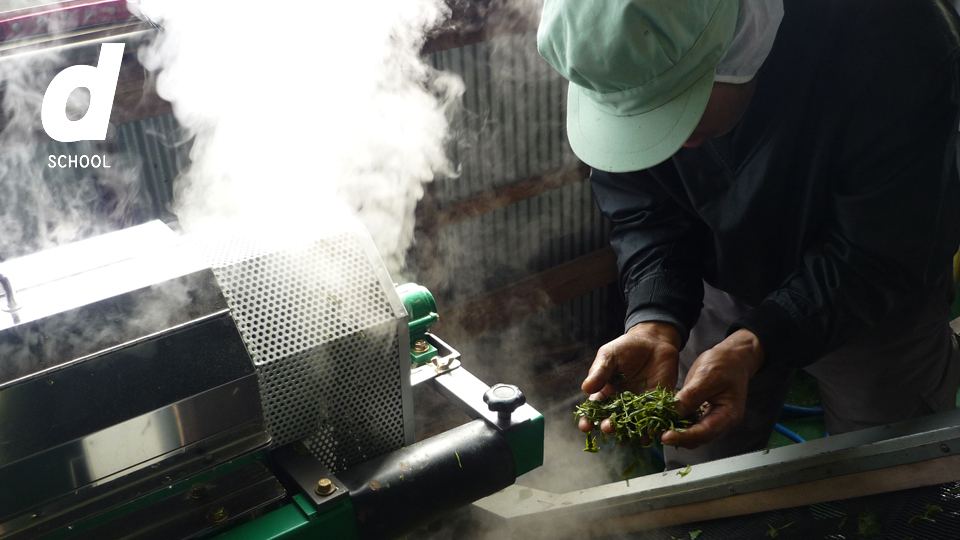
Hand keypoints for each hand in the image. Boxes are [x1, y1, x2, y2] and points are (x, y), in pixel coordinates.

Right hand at [578, 321, 680, 434]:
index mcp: (605, 392)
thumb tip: (585, 389)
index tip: (586, 426)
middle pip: (613, 422)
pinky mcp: (658, 404)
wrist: (655, 340)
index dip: (588, 420)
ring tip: (628, 437)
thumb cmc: (627, 346)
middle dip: (609, 427)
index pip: (594, 410)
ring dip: (630, 434)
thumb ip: (599, 372)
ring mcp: (639, 406)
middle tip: (609, 426)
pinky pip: (654, 419)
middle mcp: (621, 403)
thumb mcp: (609, 355)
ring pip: (633, 426)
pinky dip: (653, 428)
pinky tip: (651, 432)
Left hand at [660, 329, 764, 448]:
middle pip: (698, 437)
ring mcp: (712, 418)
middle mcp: (721, 421)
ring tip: (657, 428)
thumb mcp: (707, 376)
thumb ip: (692, 395)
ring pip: (692, 433)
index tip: (665, 437)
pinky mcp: (702, 412)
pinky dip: (677, 423)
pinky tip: (663, 419)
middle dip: (678, 437)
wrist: (732, 357)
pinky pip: (689, 423)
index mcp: (728, 414)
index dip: (684, 437)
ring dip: (676, 432)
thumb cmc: (724, 363)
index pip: (705, 432)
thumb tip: (675, 413)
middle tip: (656, 433)